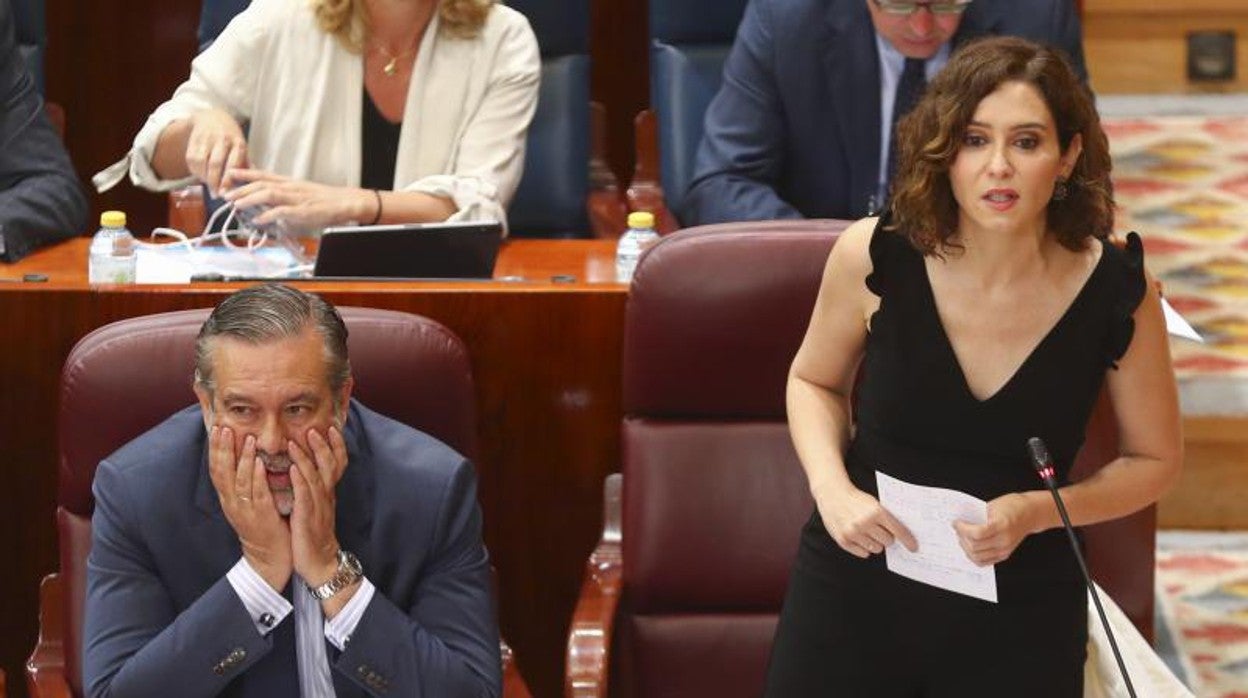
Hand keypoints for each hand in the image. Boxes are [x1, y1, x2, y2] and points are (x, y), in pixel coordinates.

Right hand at [184, 108, 248, 195]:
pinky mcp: (194, 140)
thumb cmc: (231, 138)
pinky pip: (191, 159)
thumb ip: (246, 166)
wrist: (213, 117)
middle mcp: (222, 139)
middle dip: (215, 182)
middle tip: (216, 195)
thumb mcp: (242, 148)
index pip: (233, 163)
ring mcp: (206, 138)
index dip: (228, 180)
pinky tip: (201, 175)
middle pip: (215, 164)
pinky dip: (195, 171)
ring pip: (201, 162)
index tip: (226, 194)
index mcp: (238, 143)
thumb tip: (252, 186)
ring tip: (209, 185)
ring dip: (204, 177)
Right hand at [206, 425, 291, 590]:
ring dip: (242, 458)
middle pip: (221, 471)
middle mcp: (232, 503)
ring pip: (239, 480)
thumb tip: (245, 457)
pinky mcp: (261, 517)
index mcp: (228, 498)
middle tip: (223, 426)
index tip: (216, 427)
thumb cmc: (262, 525)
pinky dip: (258, 477)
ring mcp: (245, 510)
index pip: (216, 469)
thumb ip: (246, 482)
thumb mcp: (248, 502)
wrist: (270, 557)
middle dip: (222, 448)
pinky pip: (258, 494)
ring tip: (246, 438)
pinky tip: (260, 463)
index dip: (215, 448)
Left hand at [222, 169, 373, 233]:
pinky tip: (258, 219)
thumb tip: (268, 204)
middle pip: (261, 182)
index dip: (245, 173)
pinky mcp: (303, 211)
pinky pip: (282, 211)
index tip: (229, 173)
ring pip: (268, 193)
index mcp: (290, 182)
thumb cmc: (326, 200)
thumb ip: (285, 197)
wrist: (347, 202)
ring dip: (250, 198)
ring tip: (235, 204)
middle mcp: (291, 187)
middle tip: (225, 192)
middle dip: (241, 187)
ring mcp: (297, 198)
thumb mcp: (302, 193)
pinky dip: (268, 215)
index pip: (264, 174)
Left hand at [287, 426, 348, 585]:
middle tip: (316, 426)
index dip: (336, 445)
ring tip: (297, 440)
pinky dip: (299, 480)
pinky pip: (304, 496)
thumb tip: (305, 470)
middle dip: (322, 445)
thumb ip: (313, 489)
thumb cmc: (315, 535)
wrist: (320, 563)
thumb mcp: (318, 508)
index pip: (337, 463)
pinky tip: (293, 468)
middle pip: (329, 465)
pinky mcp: (307, 517)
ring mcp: (318, 506)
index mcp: (328, 492)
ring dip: (306, 458)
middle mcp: (326, 496)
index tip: (331, 427)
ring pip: (315, 477)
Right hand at [815, 482, 916, 558]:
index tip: (913, 547)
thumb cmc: (856, 499)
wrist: (832, 494)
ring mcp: (853, 533)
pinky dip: (864, 548)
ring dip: (875, 543)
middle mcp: (864, 523)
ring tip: (867, 532)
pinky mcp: (843, 541)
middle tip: (880, 530)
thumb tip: (901, 537)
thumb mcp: (874, 503)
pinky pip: (863, 553)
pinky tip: (859, 537)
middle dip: (887, 538)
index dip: (908, 540)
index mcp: (876, 511)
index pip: (898, 531)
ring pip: (876, 549)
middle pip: (888, 542)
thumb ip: (886, 518)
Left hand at [953, 492, 1040, 565]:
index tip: (956, 522)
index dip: (963, 529)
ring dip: (966, 548)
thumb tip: (960, 522)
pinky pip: (984, 561)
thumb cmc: (1012, 506)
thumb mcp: (993, 505)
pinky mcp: (1004, 555)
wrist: (1030, 513)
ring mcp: (1004, 550)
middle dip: (962, 537)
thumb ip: (977, 516)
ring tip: (962, 537)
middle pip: (975, 546)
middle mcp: (1004, 540)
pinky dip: (973, 555)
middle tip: (957, 529)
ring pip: (977, 557)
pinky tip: (969, 546)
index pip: (977, 533)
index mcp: (1002, 525)